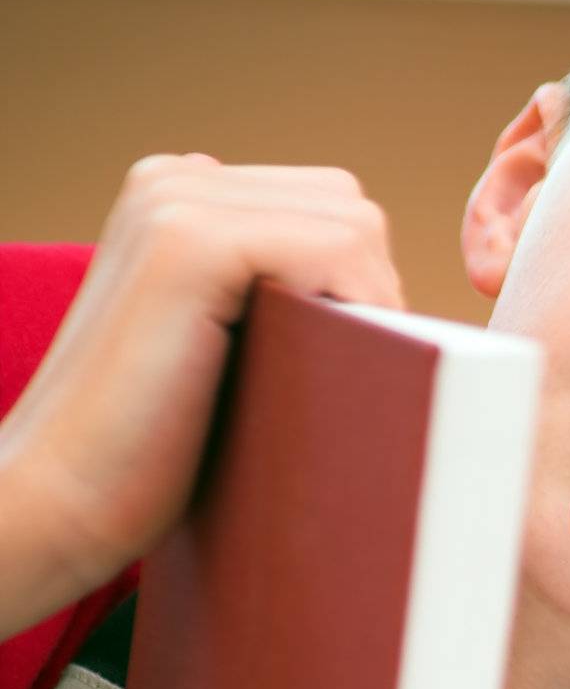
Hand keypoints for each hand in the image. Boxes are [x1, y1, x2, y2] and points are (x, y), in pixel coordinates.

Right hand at [0, 153, 404, 629]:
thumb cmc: (148, 454)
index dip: (361, 290)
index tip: (349, 366)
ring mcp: (176, 201)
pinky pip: (336, 248)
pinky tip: (326, 370)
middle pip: (352, 211)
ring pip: (354, 226)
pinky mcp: (189, 242)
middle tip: (345, 378)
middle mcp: (175, 179)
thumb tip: (399, 310)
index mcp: (181, 196)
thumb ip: (283, 298)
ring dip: (369, 306)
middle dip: (372, 292)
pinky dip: (356, 308)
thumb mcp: (227, 349)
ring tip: (330, 381)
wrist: (52, 508)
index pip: (332, 211)